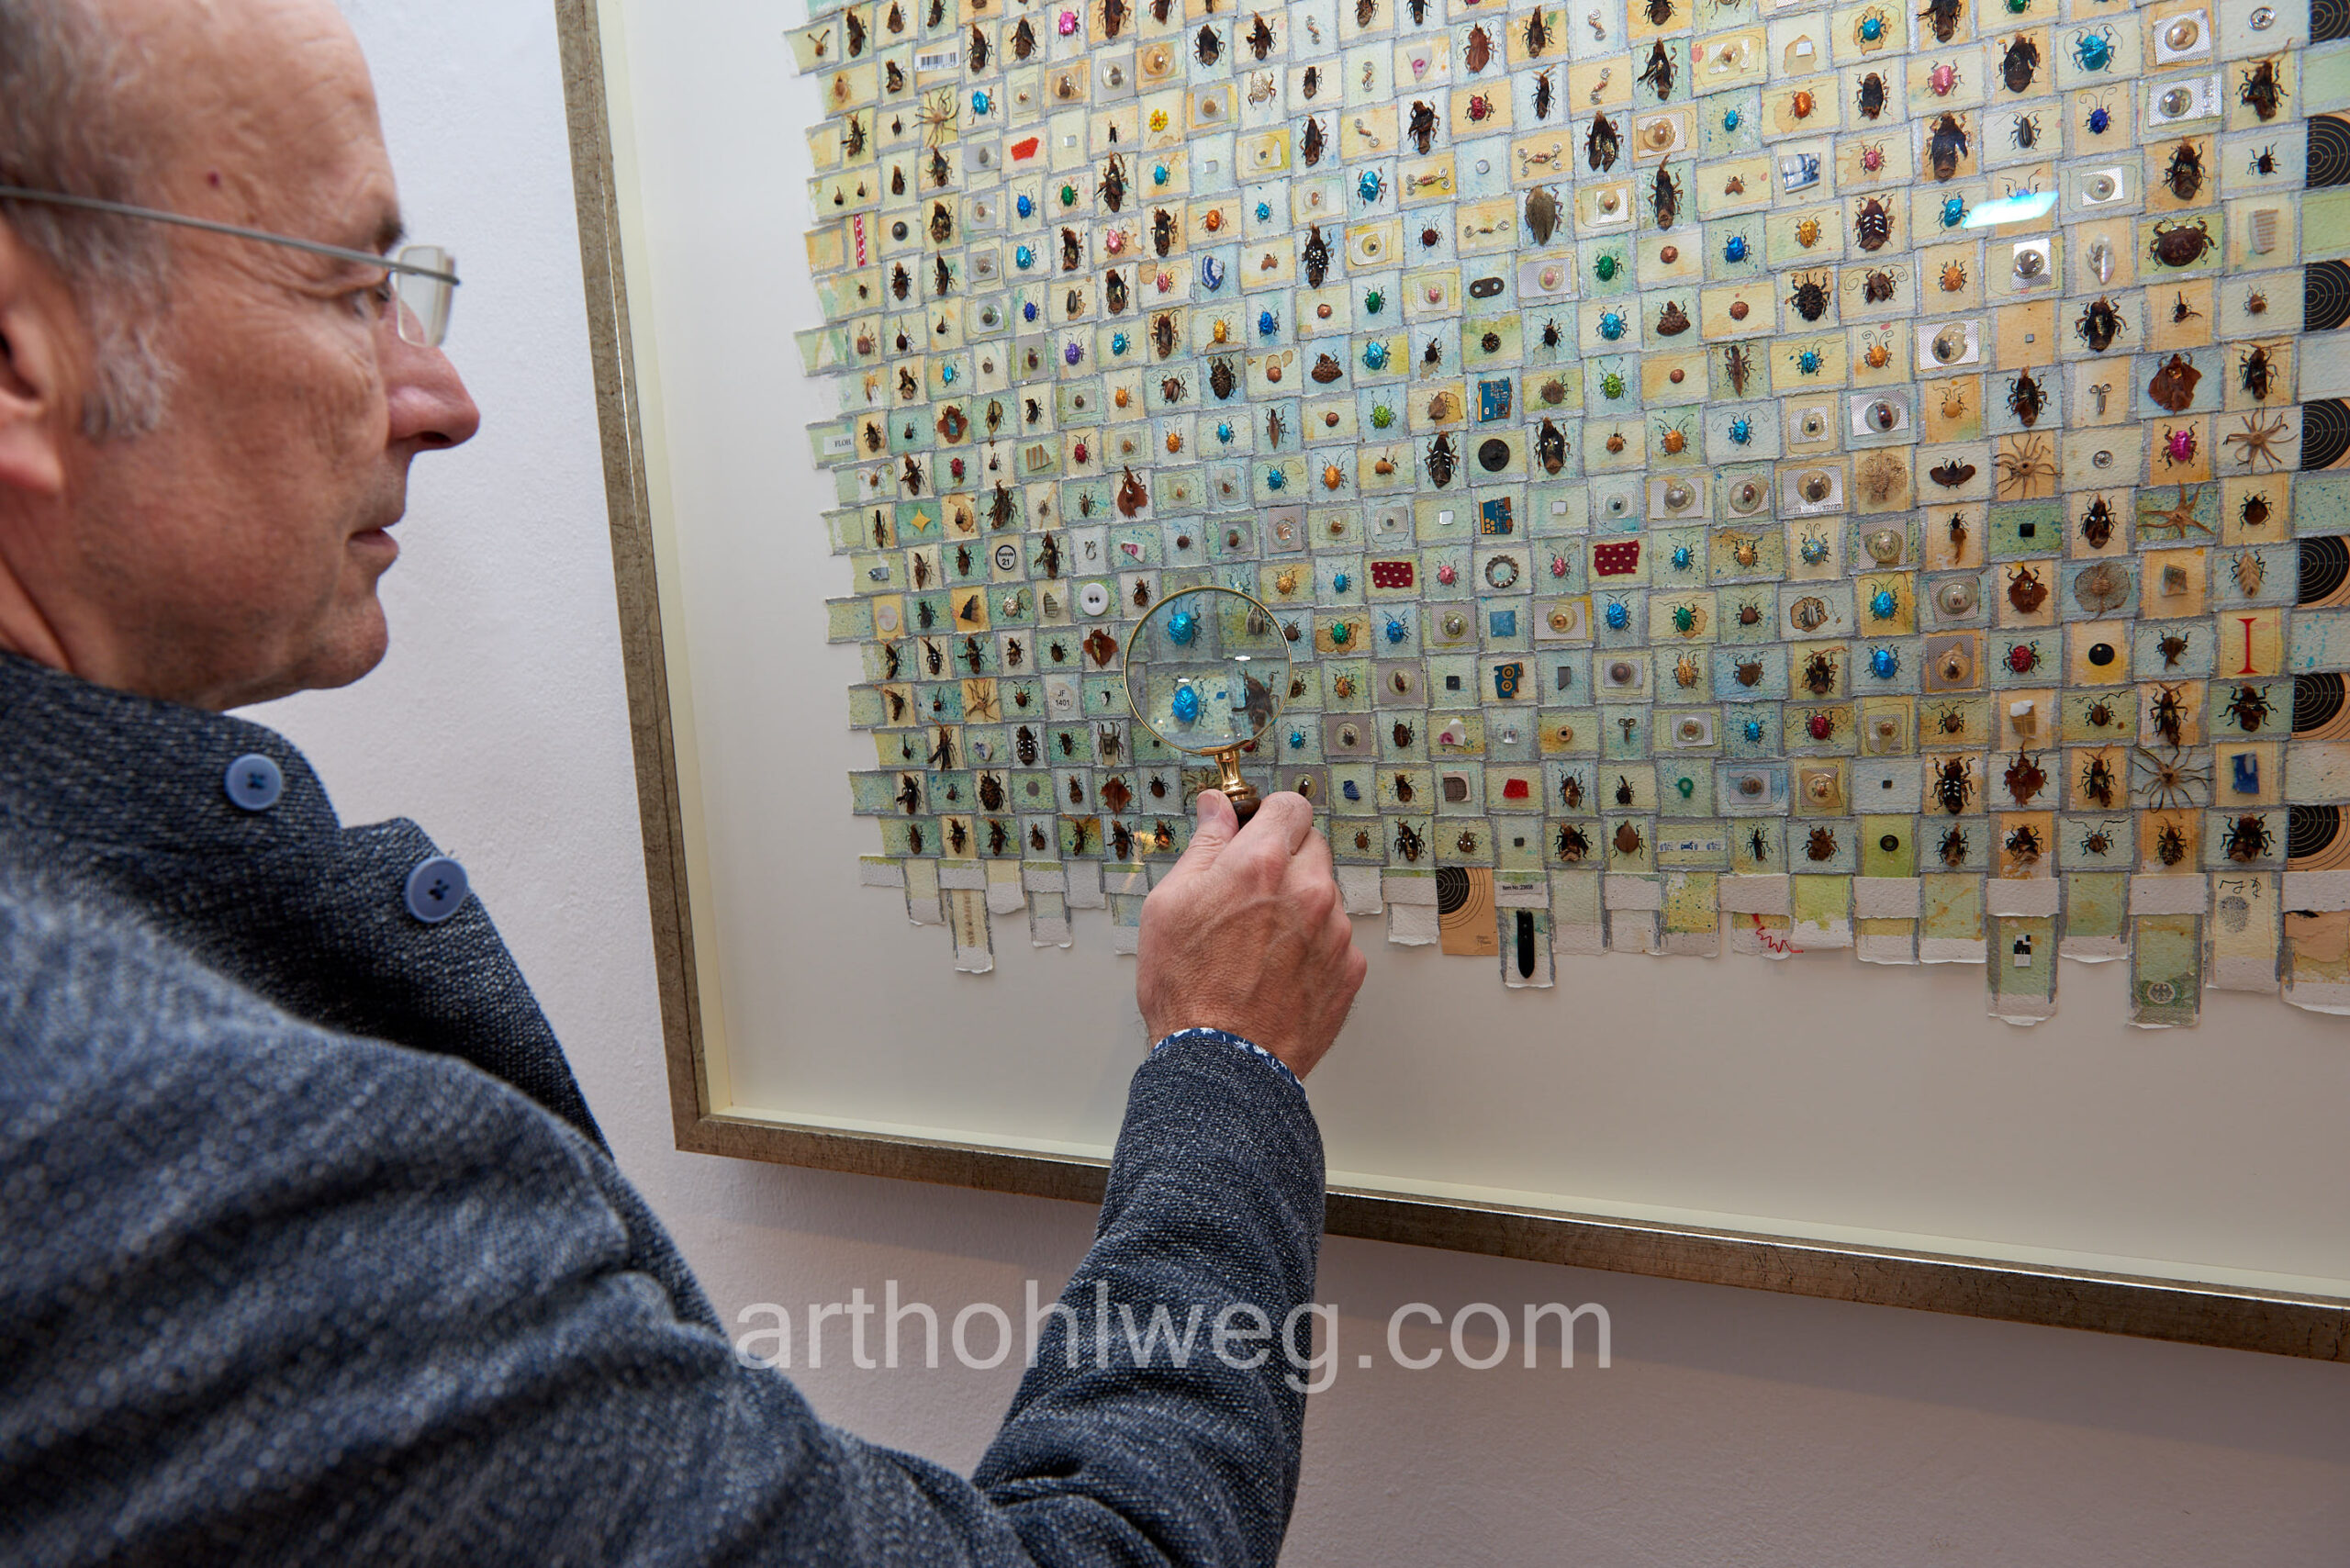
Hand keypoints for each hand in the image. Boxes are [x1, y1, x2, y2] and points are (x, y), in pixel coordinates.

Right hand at [1136, 790, 1365, 1079]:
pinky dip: (1314, 945)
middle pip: (1311, 846)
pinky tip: (1278, 970)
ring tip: (1259, 943)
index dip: (1269, 815)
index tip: (1257, 828)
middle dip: (1284, 859)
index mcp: (1262, 864)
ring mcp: (1335, 931)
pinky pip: (1336, 938)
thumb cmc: (1188, 991)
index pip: (1289, 806)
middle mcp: (1308, 890)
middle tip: (1250, 892)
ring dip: (1300, 904)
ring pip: (1324, 894)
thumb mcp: (1170, 904)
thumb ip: (1204, 846)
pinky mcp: (1349, 969)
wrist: (1223, 1064)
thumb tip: (1216, 809)